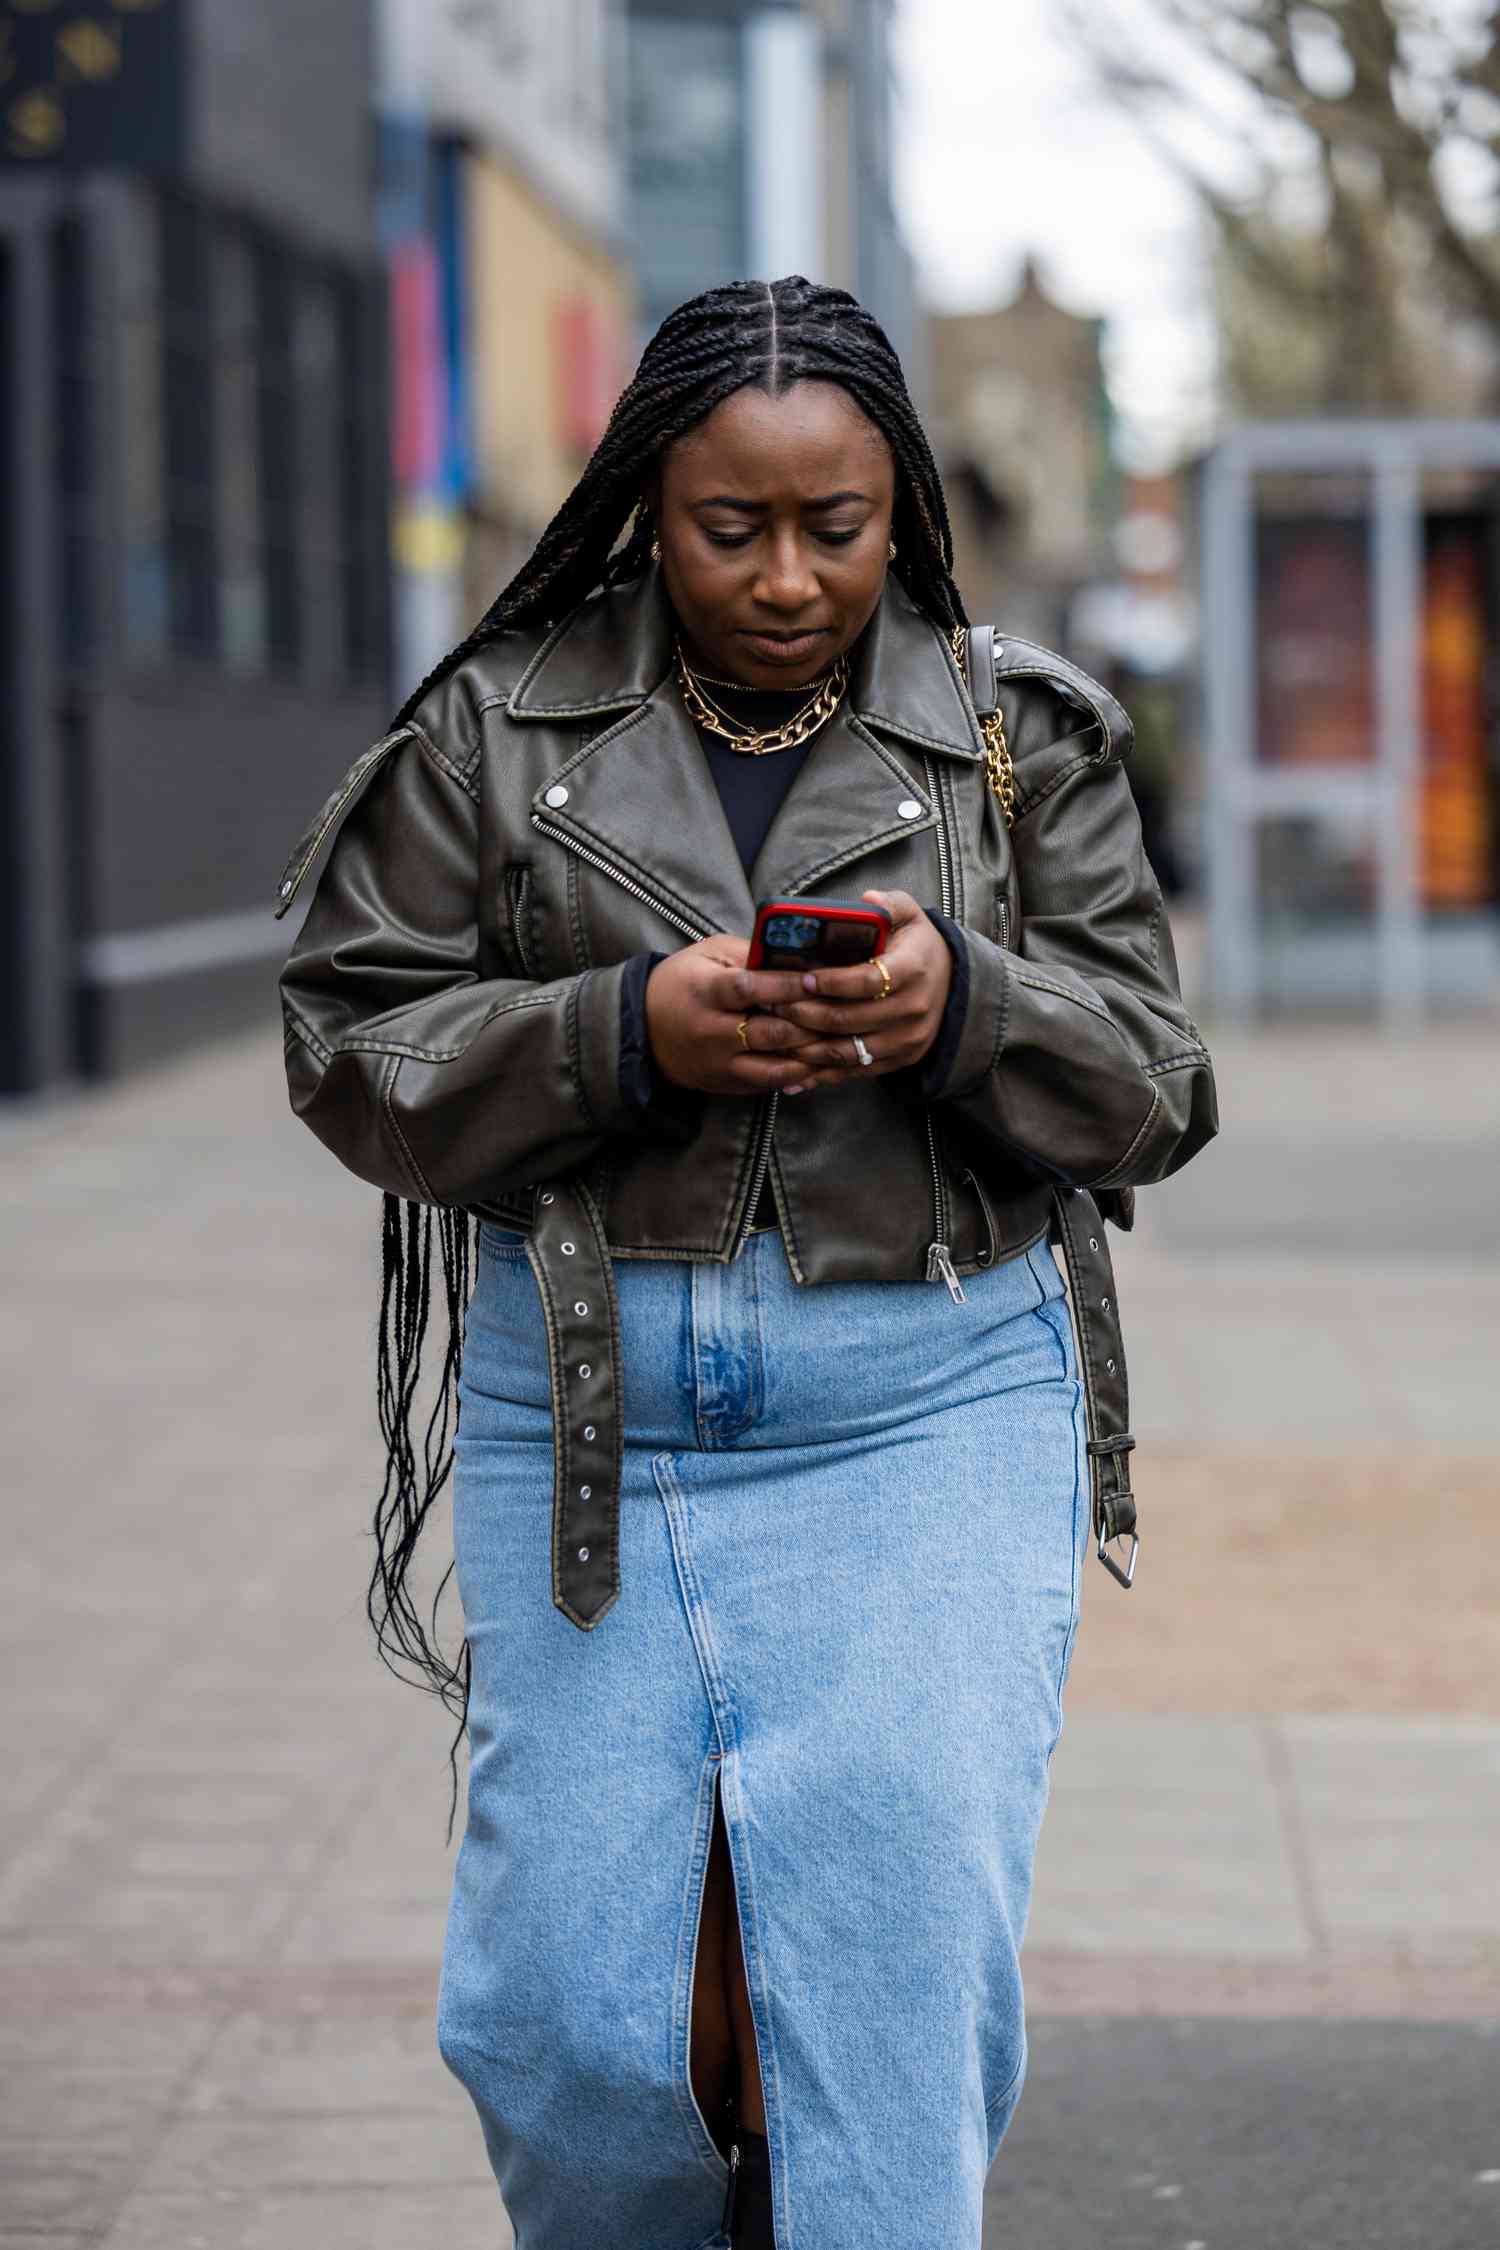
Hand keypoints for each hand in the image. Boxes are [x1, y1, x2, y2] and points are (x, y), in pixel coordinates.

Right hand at [645, 935, 822, 1096]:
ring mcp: (719, 1064)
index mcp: (705, 991)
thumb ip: (751, 954)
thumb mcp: (709, 954)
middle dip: (810, 1024)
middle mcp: (711, 1032)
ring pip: (775, 1067)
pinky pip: (769, 1085)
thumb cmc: (683, 982)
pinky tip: (820, 1062)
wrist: (644, 1029)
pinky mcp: (727, 1084)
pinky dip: (798, 1075)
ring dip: (811, 1056)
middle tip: (842, 1014)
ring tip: (839, 1042)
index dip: (787, 986)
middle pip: (771, 1033)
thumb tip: (798, 955)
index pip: (750, 988)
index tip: (819, 979)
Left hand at [726, 889, 952, 1092]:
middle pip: (850, 1019)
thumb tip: (868, 901)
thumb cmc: (917, 945)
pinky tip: (795, 1065)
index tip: (803, 978)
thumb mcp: (909, 915)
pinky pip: (856, 1070)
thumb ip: (889, 904)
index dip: (831, 982)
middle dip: (806, 1014)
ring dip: (808, 1046)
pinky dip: (823, 1071)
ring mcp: (908, 1039)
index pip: (866, 981)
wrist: (950, 982)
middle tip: (775, 1004)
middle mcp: (913, 1009)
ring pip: (848, 1051)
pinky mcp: (901, 1059)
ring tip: (779, 1032)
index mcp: (913, 970)